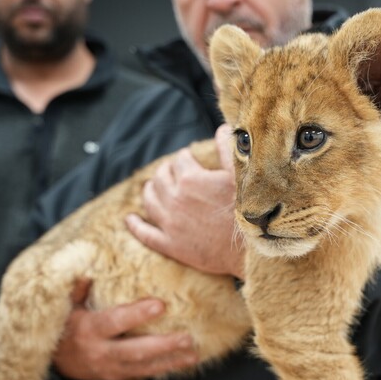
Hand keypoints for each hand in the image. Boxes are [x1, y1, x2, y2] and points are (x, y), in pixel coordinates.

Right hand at [53, 279, 198, 379]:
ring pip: (144, 367)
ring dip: (171, 361)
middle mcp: (102, 352)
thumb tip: (89, 269)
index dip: (137, 314)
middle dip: (163, 345)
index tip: (160, 305)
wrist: (60, 362)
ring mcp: (112, 369)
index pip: (116, 322)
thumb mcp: (70, 306)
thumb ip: (80, 289)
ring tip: (193, 353)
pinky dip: (165, 369)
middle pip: (136, 350)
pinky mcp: (120, 379)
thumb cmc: (69, 326)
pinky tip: (184, 361)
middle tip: (187, 338)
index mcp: (90, 330)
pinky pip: (145, 375)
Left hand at [126, 124, 244, 278]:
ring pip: (150, 200)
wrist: (250, 251)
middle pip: (161, 177)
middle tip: (174, 172)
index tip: (191, 159)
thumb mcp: (241, 176)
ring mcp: (170, 224)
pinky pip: (145, 233)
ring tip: (153, 187)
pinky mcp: (171, 245)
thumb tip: (222, 128)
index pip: (180, 159)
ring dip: (150, 190)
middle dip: (167, 171)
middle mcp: (175, 199)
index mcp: (191, 179)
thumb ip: (228, 149)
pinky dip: (135, 225)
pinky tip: (130, 219)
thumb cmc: (249, 212)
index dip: (187, 157)